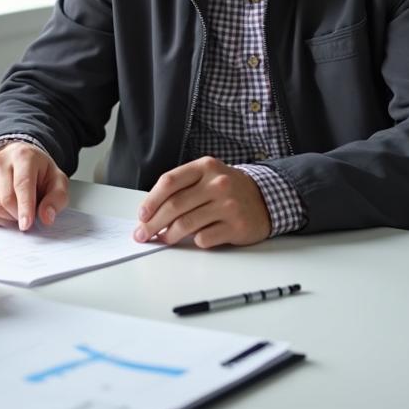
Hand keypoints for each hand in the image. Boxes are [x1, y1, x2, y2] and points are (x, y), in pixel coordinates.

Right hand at [0, 142, 68, 230]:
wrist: (23, 160)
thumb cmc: (41, 172)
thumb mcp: (58, 181)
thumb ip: (57, 198)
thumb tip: (46, 217)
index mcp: (23, 156)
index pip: (22, 184)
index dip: (25, 207)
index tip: (26, 225)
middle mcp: (1, 161)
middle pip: (6, 198)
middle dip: (19, 214)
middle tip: (29, 216)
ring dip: (8, 217)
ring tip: (19, 211)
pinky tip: (8, 211)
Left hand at [134, 157, 270, 247]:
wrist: (266, 199)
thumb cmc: (228, 189)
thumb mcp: (207, 177)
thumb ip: (182, 188)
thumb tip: (150, 213)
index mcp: (205, 167)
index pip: (169, 182)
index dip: (151, 200)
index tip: (141, 215)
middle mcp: (217, 184)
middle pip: (174, 205)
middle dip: (153, 223)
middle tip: (142, 234)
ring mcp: (228, 205)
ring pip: (186, 224)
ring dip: (168, 235)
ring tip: (163, 239)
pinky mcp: (237, 226)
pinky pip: (204, 238)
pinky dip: (194, 241)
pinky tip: (195, 239)